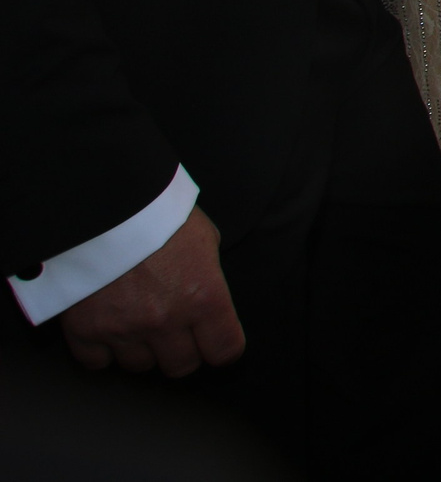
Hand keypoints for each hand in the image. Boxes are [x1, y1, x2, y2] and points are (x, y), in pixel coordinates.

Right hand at [58, 207, 242, 375]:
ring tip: (138, 319)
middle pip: (181, 366)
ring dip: (141, 348)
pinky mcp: (86, 330)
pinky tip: (108, 326)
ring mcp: (124, 329)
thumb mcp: (203, 238)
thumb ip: (208, 274)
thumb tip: (207, 295)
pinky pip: (97, 362)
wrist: (103, 204)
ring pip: (140, 366)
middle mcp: (167, 320)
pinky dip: (102, 350)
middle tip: (174, 330)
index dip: (221, 347)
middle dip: (181, 350)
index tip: (214, 341)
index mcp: (205, 296)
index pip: (225, 351)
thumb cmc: (157, 213)